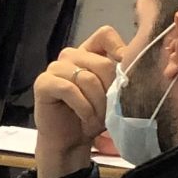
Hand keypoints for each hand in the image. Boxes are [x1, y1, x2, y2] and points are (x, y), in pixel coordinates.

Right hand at [31, 24, 126, 177]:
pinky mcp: (43, 83)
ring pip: (87, 78)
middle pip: (102, 62)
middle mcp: (71, 56)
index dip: (119, 50)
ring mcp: (55, 67)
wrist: (70, 142)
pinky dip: (82, 107)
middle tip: (109, 111)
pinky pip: (69, 89)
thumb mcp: (113, 96)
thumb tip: (134, 64)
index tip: (126, 75)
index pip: (105, 34)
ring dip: (97, 104)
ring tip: (97, 119)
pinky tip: (84, 117)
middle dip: (110, 91)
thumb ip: (120, 77)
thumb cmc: (93, 118)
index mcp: (89, 53)